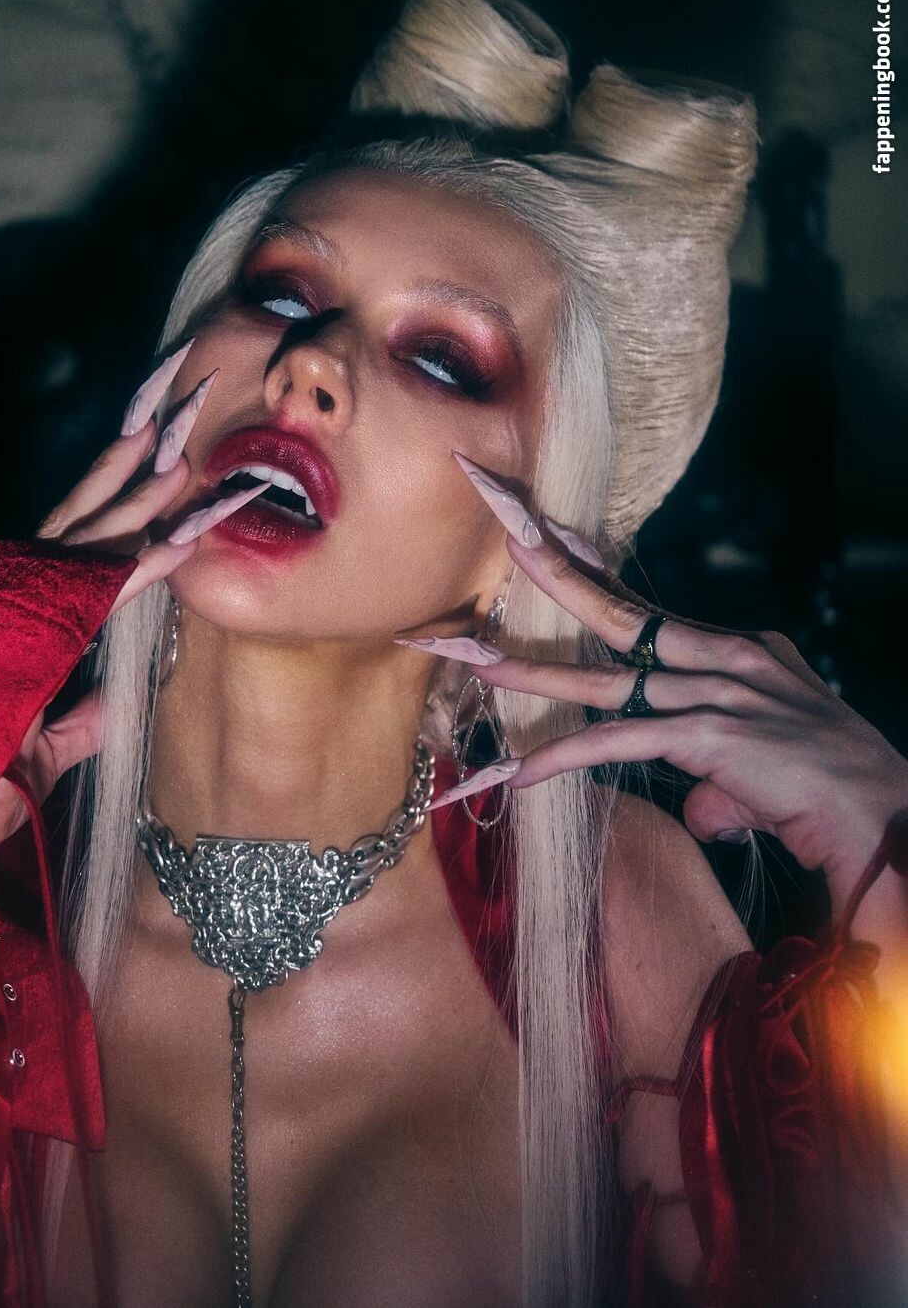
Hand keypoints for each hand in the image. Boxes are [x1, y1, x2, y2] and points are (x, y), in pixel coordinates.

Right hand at [0, 345, 265, 861]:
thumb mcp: (40, 755)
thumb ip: (77, 724)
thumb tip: (108, 708)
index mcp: (17, 617)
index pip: (76, 547)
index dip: (117, 501)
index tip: (159, 461)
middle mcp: (10, 602)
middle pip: (80, 523)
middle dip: (128, 471)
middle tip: (175, 419)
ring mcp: (10, 617)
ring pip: (84, 546)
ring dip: (136, 505)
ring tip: (180, 461)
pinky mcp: (18, 645)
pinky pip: (90, 601)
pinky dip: (135, 572)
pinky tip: (174, 545)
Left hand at [406, 456, 907, 889]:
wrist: (880, 811)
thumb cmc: (827, 789)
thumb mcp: (763, 763)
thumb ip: (715, 774)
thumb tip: (697, 800)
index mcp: (733, 651)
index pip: (646, 606)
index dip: (590, 572)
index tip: (542, 537)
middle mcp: (720, 657)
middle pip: (617, 610)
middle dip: (552, 571)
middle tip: (502, 531)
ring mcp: (712, 692)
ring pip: (602, 679)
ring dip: (533, 673)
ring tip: (476, 661)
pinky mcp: (707, 736)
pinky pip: (617, 744)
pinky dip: (564, 760)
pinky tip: (519, 774)